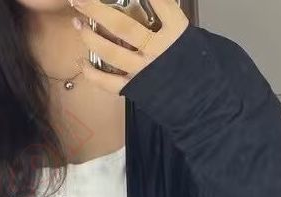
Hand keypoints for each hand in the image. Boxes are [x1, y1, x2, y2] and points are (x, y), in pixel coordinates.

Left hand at [69, 0, 189, 94]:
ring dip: (90, 37)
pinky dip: (92, 73)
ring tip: (77, 22)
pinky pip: (108, 82)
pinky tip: (81, 62)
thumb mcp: (190, 37)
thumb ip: (170, 19)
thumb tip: (155, 3)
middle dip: (97, 11)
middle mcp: (157, 50)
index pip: (160, 3)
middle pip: (123, 27)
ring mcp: (143, 71)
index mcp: (176, 33)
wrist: (203, 103)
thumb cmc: (197, 67)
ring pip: (111, 52)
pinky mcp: (134, 89)